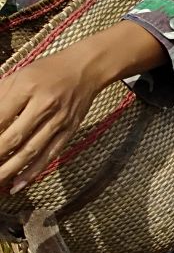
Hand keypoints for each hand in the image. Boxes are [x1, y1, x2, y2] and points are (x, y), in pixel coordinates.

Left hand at [0, 21, 164, 193]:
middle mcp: (44, 105)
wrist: (86, 68)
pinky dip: (33, 171)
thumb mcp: (18, 75)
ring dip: (9, 170)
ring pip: (31, 151)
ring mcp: (59, 120)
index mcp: (27, 87)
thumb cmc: (47, 71)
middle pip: (13, 138)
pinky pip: (50, 154)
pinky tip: (18, 184)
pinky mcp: (69, 130)